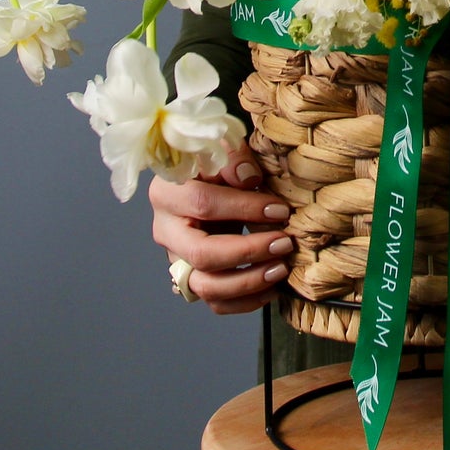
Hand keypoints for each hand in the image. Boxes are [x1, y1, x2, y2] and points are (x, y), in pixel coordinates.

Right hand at [150, 146, 293, 315]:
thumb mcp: (222, 147)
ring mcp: (176, 259)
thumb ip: (234, 158)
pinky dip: (245, 302)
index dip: (244, 208)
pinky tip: (272, 288)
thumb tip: (249, 178)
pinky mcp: (192, 278)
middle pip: (201, 254)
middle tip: (284, 244)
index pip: (203, 204)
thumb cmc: (215, 162)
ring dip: (247, 282)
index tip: (280, 210)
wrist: (204, 179)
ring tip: (281, 269)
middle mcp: (165, 231)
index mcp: (167, 192)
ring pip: (205, 286)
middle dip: (248, 252)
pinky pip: (215, 302)